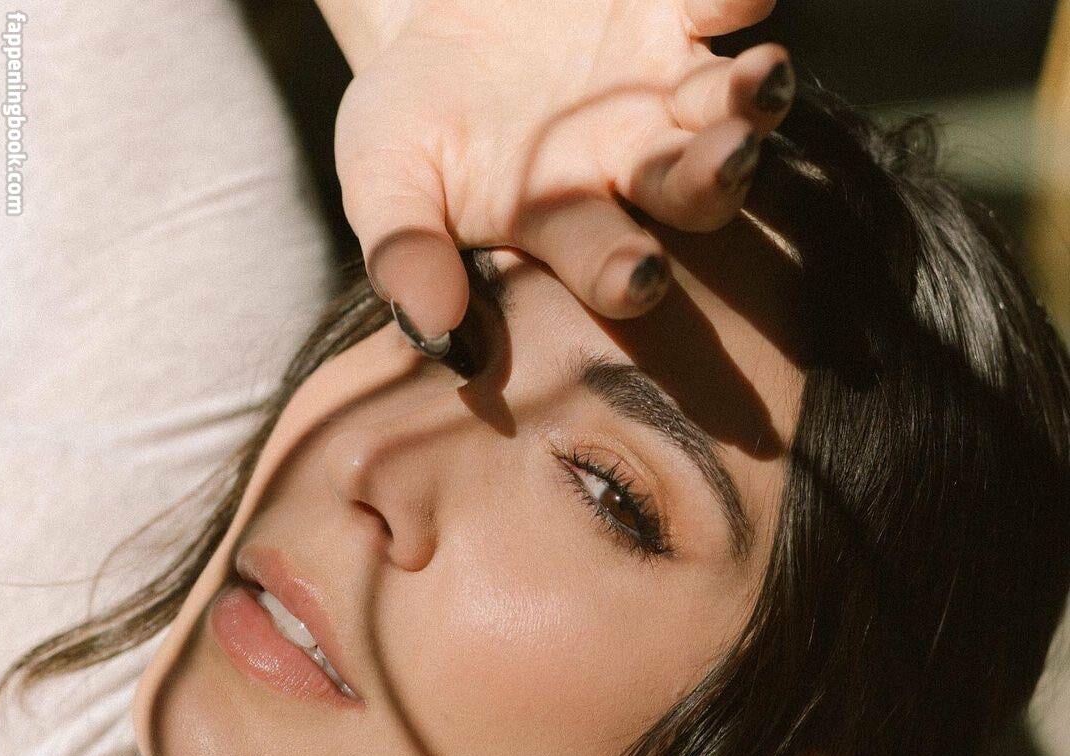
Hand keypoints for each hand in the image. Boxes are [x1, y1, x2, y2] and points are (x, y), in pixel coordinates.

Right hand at [330, 0, 794, 340]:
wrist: (433, 18)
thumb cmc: (413, 119)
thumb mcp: (384, 176)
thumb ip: (404, 250)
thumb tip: (432, 328)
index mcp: (569, 222)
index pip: (606, 261)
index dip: (624, 272)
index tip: (640, 278)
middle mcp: (632, 164)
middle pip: (689, 187)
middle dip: (710, 177)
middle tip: (726, 161)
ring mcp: (661, 85)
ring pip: (727, 102)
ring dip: (753, 95)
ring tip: (766, 75)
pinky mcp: (672, 6)